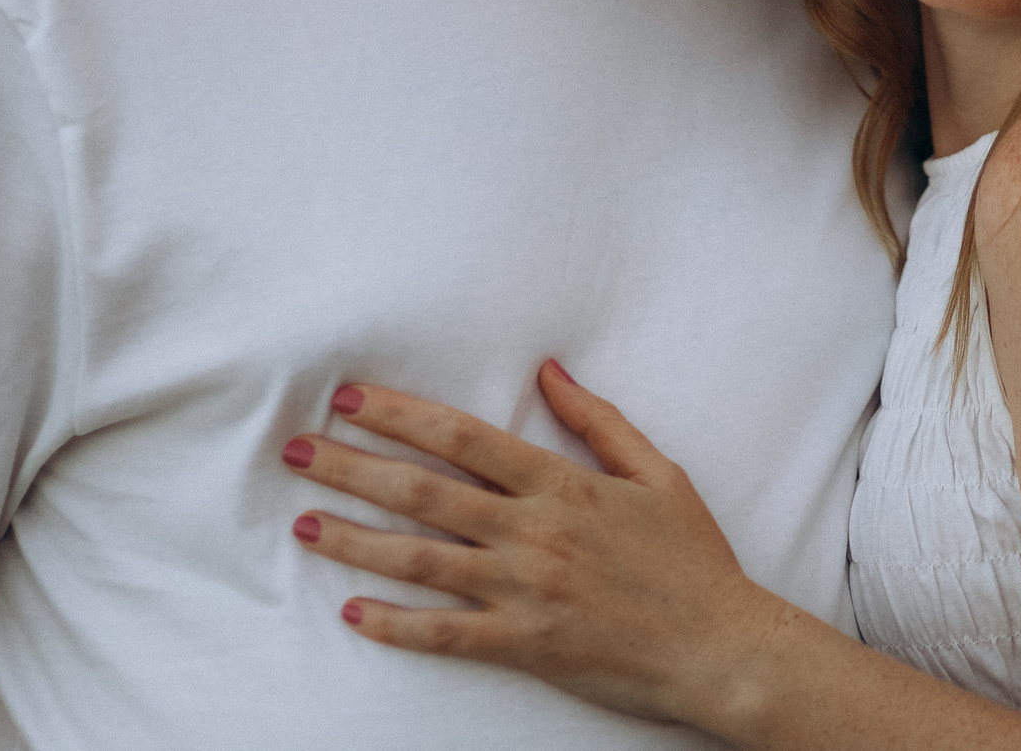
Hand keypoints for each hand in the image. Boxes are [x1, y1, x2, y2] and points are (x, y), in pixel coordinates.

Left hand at [281, 363, 782, 724]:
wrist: (721, 648)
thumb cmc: (694, 559)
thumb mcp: (658, 473)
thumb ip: (598, 421)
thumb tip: (548, 372)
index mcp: (564, 484)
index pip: (464, 437)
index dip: (402, 415)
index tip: (351, 399)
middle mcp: (535, 532)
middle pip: (425, 491)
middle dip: (355, 468)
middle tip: (298, 453)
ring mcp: (526, 591)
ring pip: (422, 560)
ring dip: (356, 540)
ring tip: (303, 525)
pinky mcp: (525, 644)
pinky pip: (447, 634)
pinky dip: (397, 624)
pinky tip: (354, 610)